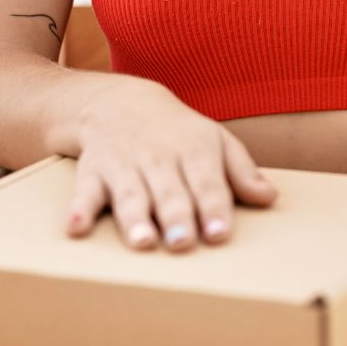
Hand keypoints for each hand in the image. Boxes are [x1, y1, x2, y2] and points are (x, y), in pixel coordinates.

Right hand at [64, 78, 278, 250]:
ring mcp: (124, 164)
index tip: (219, 233)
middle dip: (176, 216)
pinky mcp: (93, 170)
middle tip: (182, 242)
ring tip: (142, 242)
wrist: (120, 102)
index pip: (207, 182)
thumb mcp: (215, 141)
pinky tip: (76, 229)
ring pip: (130, 193)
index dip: (213, 208)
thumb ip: (241, 172)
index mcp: (195, 151)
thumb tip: (270, 198)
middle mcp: (159, 158)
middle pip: (169, 191)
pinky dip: (79, 209)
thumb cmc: (179, 133)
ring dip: (134, 218)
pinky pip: (85, 191)